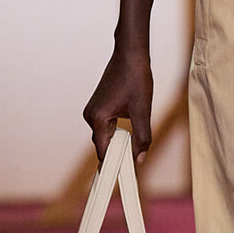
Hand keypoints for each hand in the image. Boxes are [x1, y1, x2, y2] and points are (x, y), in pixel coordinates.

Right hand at [84, 44, 152, 161]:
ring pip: (105, 135)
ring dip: (117, 142)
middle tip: (132, 165)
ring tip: (133, 149)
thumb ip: (142, 138)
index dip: (113, 165)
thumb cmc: (136, 79)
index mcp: (98, 119)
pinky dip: (115, 132)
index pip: (103, 151)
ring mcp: (92, 110)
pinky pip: (105, 126)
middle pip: (103, 145)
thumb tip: (140, 160)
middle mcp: (90, 115)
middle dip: (117, 154)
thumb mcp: (142, 111)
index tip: (121, 177)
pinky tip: (128, 134)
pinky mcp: (97, 105)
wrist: (130, 55)